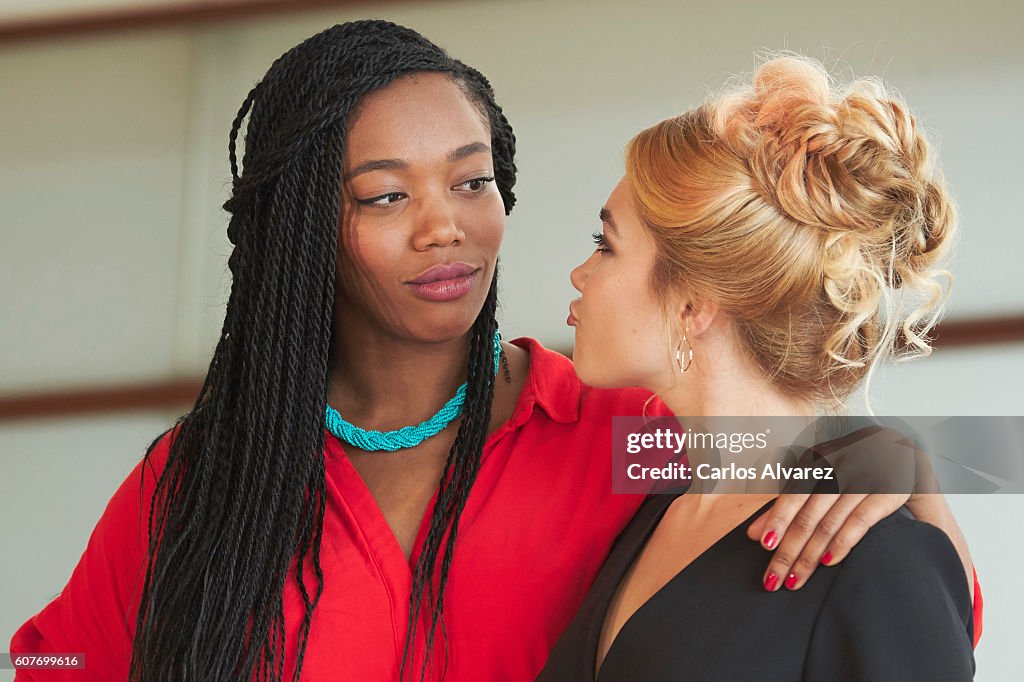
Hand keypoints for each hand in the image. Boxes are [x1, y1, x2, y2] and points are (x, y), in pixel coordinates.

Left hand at [747, 424, 935, 591]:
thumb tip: (754, 534)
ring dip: (809, 555)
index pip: (791, 495)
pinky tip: (827, 562)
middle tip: (773, 579)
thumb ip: (788, 505)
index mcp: (817, 459)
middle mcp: (838, 466)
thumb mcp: (818, 480)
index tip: (763, 546)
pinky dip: (842, 542)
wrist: (903, 452)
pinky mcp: (888, 491)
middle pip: (807, 515)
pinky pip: (861, 520)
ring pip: (829, 522)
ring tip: (795, 580)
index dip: (775, 521)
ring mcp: (864, 477)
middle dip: (787, 550)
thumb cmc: (851, 471)